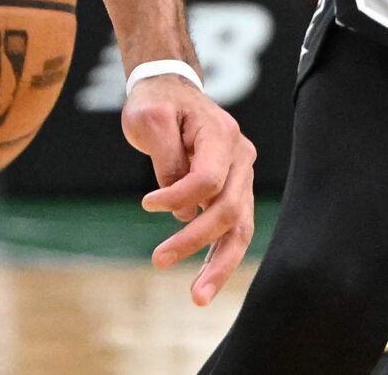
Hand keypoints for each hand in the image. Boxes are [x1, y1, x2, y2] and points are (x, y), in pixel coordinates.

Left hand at [124, 72, 256, 306]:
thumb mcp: (149, 119)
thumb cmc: (156, 102)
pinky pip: (232, 228)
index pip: (208, 179)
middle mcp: (241, 157)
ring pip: (239, 227)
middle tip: (158, 261)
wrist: (170, 88)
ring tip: (198, 298)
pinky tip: (202, 282)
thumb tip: (180, 211)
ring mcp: (241, 176)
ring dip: (219, 264)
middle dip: (197, 242)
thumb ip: (167, 160)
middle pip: (229, 209)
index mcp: (222, 135)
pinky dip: (218, 255)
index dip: (177, 197)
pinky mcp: (234, 191)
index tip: (146, 203)